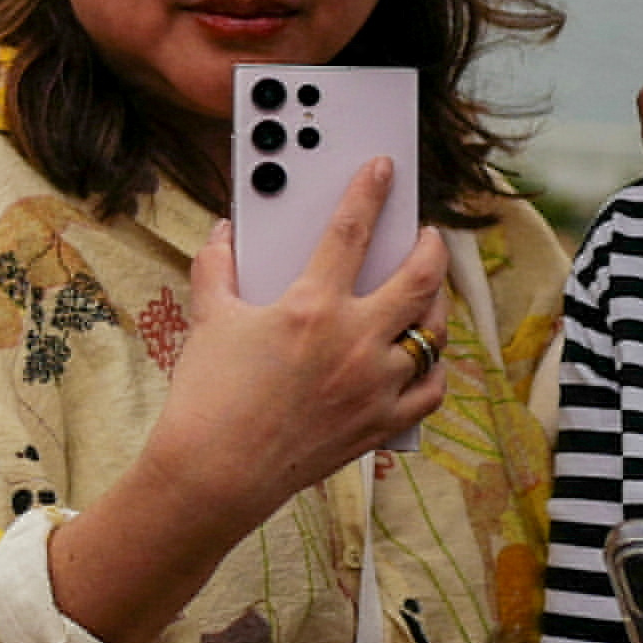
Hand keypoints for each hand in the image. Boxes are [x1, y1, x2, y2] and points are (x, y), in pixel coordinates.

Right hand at [138, 160, 453, 529]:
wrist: (214, 473)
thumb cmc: (207, 397)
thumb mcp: (209, 320)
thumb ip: (217, 268)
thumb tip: (223, 234)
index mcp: (311, 307)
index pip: (351, 230)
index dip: (370, 192)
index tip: (384, 170)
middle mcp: (354, 341)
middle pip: (418, 278)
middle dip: (430, 246)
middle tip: (427, 234)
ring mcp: (375, 385)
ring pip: (432, 334)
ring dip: (435, 306)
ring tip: (427, 293)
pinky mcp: (381, 424)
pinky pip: (430, 390)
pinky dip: (432, 371)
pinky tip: (421, 358)